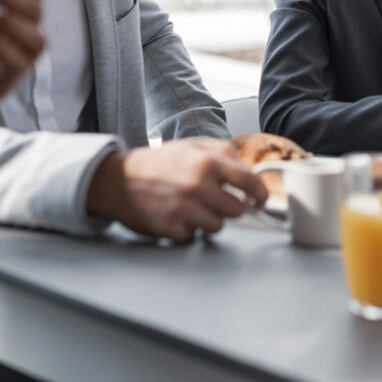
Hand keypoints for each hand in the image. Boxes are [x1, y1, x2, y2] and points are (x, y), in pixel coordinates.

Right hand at [86, 139, 267, 240]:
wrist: (120, 179)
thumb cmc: (161, 162)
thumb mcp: (195, 146)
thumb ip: (225, 153)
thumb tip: (249, 170)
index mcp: (208, 162)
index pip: (249, 182)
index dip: (260, 193)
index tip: (261, 200)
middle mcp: (198, 186)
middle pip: (237, 209)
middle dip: (231, 206)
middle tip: (219, 200)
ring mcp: (184, 210)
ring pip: (219, 226)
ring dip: (212, 218)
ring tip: (196, 206)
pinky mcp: (172, 229)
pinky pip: (196, 235)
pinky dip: (192, 228)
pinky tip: (180, 214)